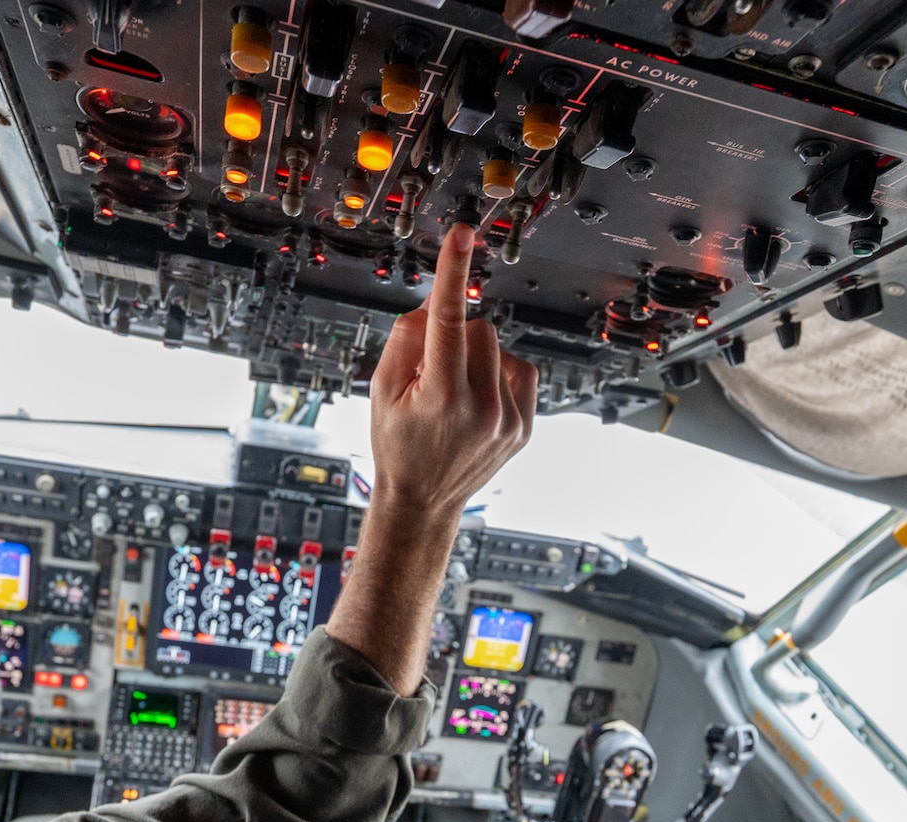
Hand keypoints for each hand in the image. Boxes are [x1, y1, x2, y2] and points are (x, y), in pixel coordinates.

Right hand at [367, 222, 537, 519]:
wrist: (422, 500)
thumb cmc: (397, 445)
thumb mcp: (381, 389)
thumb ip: (405, 338)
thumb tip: (433, 301)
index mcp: (441, 396)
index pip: (447, 318)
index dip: (452, 271)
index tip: (461, 235)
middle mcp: (481, 408)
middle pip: (477, 327)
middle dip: (453, 337)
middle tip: (432, 370)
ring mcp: (508, 419)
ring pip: (499, 346)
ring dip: (476, 355)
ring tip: (454, 389)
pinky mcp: (525, 426)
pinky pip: (520, 369)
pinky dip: (498, 372)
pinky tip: (478, 395)